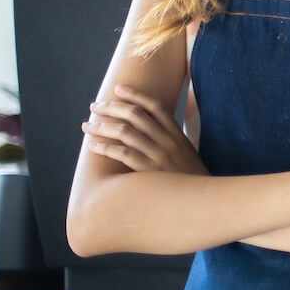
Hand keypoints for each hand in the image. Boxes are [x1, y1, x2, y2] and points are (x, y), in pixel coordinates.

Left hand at [84, 85, 207, 175]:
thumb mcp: (186, 154)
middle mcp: (168, 141)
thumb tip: (149, 132)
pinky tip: (93, 146)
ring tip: (87, 125)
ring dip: (102, 126)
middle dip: (112, 107)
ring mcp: (159, 155)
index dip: (136, 95)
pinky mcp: (149, 172)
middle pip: (136, 115)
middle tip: (95, 106)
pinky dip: (105, 147)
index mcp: (177, 135)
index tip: (119, 88)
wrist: (201, 200)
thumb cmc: (190, 179)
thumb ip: (170, 141)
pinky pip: (123, 154)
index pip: (155, 107)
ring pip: (125, 132)